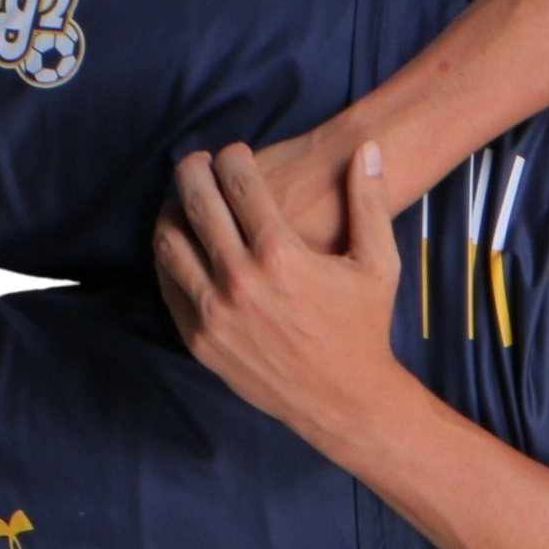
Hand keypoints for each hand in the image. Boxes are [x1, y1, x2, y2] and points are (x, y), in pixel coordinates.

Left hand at [153, 138, 414, 454]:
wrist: (344, 398)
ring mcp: (215, 312)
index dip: (231, 159)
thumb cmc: (363, 327)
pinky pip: (169, 286)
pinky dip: (169, 258)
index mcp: (282, 255)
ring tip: (181, 201)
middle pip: (197, 205)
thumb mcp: (379, 263)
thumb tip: (370, 150)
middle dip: (191, 172)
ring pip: (170, 243)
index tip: (233, 154)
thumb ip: (369, 202)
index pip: (239, 184)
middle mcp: (241, 280)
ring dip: (171, 212)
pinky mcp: (200, 339)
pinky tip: (180, 246)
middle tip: (194, 162)